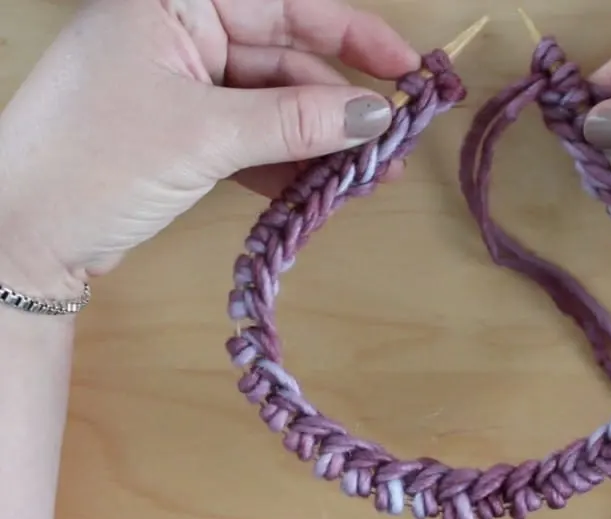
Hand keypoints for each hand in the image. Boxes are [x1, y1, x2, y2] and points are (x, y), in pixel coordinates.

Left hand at [0, 0, 419, 297]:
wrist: (17, 239)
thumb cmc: (93, 162)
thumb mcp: (203, 136)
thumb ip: (296, 121)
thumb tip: (380, 115)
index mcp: (175, 1)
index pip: (285, 2)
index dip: (353, 33)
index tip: (408, 68)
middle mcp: (180, 31)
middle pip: (285, 56)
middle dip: (339, 104)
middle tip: (393, 144)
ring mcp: (181, 83)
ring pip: (274, 103)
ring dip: (319, 143)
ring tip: (368, 181)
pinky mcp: (182, 130)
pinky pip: (252, 136)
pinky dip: (286, 163)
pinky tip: (322, 192)